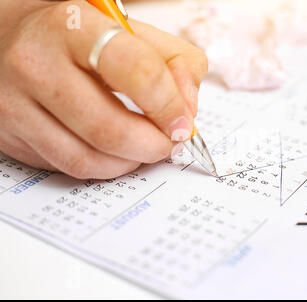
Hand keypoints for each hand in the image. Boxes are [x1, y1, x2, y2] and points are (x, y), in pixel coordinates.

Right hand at [0, 0, 207, 178]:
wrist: (7, 36)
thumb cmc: (77, 36)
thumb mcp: (128, 29)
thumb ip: (175, 60)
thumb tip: (186, 110)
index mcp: (74, 27)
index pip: (138, 72)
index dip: (169, 106)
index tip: (181, 122)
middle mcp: (36, 65)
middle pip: (111, 129)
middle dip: (153, 146)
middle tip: (167, 143)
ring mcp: (16, 104)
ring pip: (87, 159)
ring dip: (129, 163)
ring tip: (142, 148)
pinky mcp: (10, 135)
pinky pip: (67, 167)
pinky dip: (102, 168)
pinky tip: (112, 152)